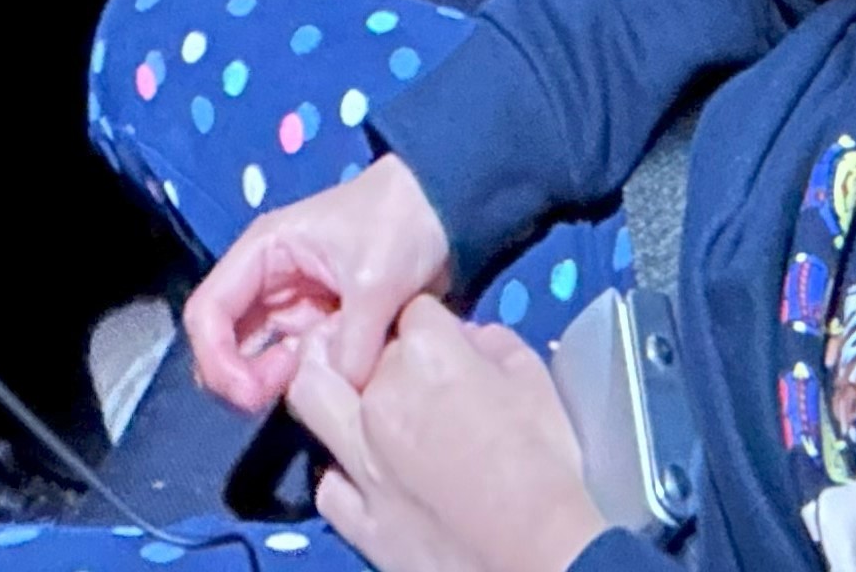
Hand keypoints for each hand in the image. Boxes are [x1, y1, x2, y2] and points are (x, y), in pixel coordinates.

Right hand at [182, 154, 453, 414]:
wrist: (443, 207)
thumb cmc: (401, 223)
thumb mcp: (378, 280)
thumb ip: (354, 342)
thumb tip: (341, 390)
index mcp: (263, 254)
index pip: (207, 313)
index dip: (217, 360)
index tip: (255, 391)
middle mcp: (266, 282)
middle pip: (223, 345)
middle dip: (241, 380)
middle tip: (282, 394)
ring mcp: (290, 306)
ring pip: (254, 360)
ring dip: (271, 384)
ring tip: (315, 386)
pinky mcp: (317, 325)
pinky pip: (293, 364)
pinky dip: (303, 382)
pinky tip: (333, 382)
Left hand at [290, 298, 609, 571]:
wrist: (535, 556)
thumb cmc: (546, 466)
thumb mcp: (536, 381)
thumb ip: (493, 344)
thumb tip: (467, 339)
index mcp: (428, 356)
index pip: (411, 308)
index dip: (430, 321)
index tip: (444, 339)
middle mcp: (379, 398)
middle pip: (354, 346)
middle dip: (377, 349)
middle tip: (401, 368)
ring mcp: (360, 460)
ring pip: (309, 396)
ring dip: (329, 387)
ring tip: (354, 398)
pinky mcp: (357, 517)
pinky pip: (328, 483)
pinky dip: (345, 473)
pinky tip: (369, 475)